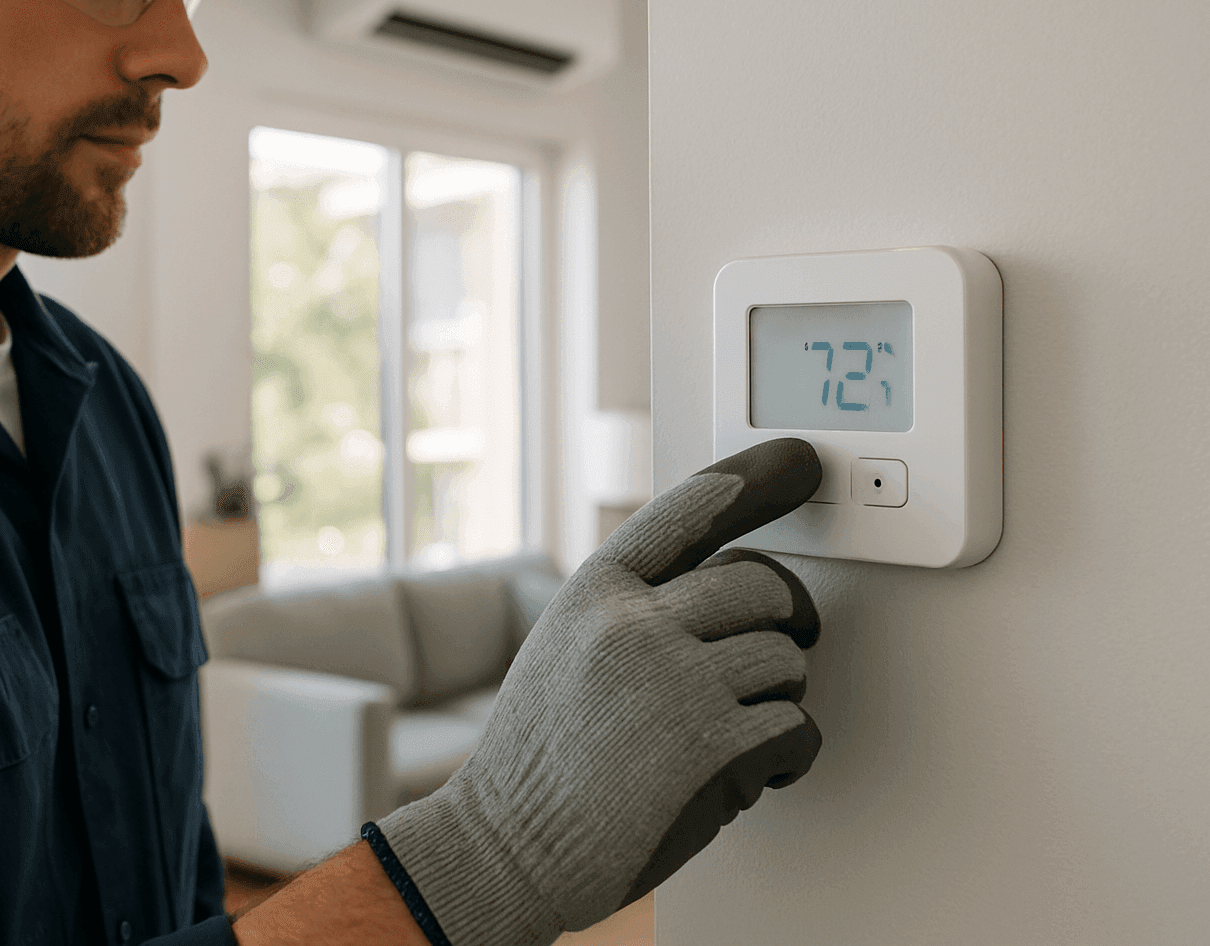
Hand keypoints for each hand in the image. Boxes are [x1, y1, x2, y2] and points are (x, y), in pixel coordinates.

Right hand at [375, 438, 824, 945]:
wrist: (507, 843)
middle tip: (779, 646)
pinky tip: (751, 768)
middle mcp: (634, 623)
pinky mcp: (711, 747)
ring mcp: (674, 682)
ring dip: (777, 697)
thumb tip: (725, 589)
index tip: (799, 463)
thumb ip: (634, 606)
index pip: (691, 508)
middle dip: (784, 620)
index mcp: (597, 590)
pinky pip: (796, 727)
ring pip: (786, 658)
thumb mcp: (567, 644)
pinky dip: (788, 753)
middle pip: (762, 585)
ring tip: (731, 728)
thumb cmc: (538, 754)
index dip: (757, 479)